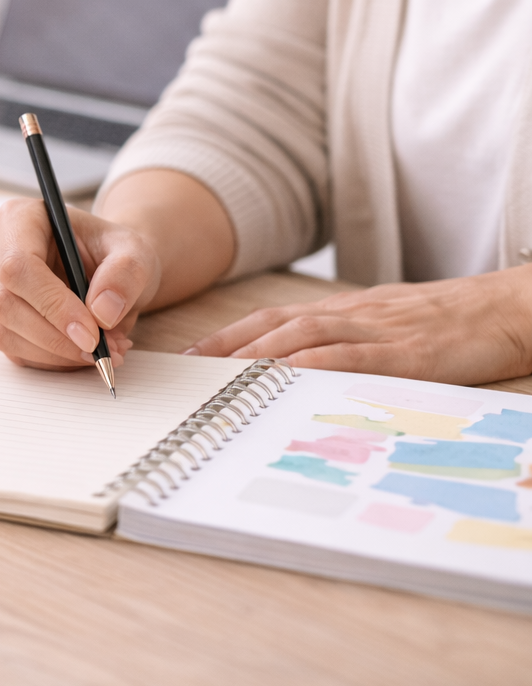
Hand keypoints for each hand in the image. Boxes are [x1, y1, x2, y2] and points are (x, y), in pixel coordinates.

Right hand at [0, 198, 160, 369]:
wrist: (110, 270)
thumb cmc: (114, 253)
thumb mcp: (135, 252)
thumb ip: (125, 274)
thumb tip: (102, 312)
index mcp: (19, 218)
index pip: (17, 265)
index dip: (51, 303)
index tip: (90, 332)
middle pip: (6, 303)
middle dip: (56, 337)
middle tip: (104, 350)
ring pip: (5, 333)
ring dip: (57, 353)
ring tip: (106, 350)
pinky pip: (15, 351)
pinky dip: (54, 361)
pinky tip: (85, 351)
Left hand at [187, 268, 531, 384]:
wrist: (508, 308)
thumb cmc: (447, 322)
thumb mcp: (386, 327)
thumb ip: (345, 344)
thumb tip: (299, 370)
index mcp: (344, 311)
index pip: (272, 319)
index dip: (227, 336)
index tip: (189, 357)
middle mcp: (352, 315)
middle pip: (274, 326)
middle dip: (225, 348)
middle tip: (185, 372)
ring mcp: (379, 331)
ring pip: (305, 336)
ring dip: (258, 355)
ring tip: (220, 378)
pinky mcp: (409, 352)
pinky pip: (356, 355)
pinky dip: (318, 363)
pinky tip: (289, 375)